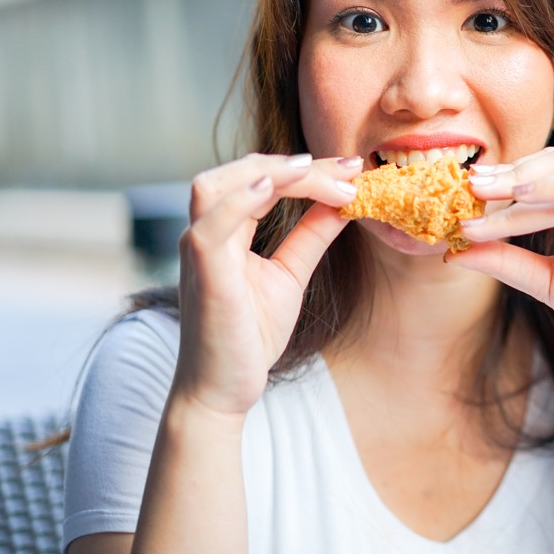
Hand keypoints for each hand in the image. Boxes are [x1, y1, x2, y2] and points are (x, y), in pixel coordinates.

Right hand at [173, 153, 361, 417]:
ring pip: (216, 186)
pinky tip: (272, 188)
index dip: (309, 169)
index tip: (354, 168)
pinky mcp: (203, 274)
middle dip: (296, 164)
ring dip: (267, 171)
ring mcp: (199, 252)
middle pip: (240, 172)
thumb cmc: (249, 335)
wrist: (223, 390)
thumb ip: (310, 236)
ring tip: (315, 170)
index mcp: (226, 231)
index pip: (263, 179)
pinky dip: (239, 200)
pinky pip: (210, 226)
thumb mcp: (290, 275)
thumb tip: (343, 201)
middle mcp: (207, 233)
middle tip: (348, 166)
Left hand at [446, 148, 553, 378]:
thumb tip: (457, 251)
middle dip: (508, 174)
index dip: (505, 181)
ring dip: (520, 183)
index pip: (548, 176)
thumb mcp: (549, 282)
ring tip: (482, 196)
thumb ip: (509, 261)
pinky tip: (519, 199)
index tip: (465, 194)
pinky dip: (552, 189)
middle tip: (467, 187)